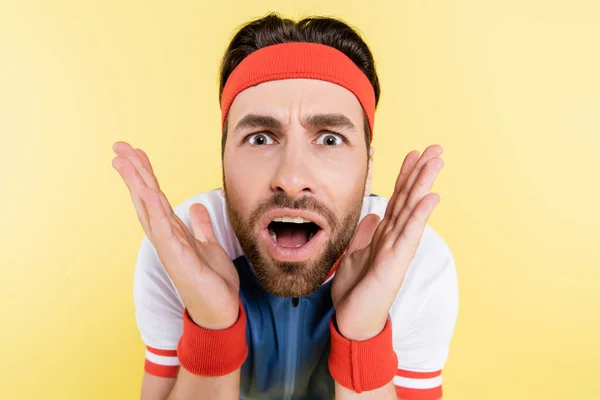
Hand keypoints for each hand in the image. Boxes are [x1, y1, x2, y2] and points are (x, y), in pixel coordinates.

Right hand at [112, 141, 239, 329]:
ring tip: (124, 161)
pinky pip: (164, 229)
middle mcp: (166, 237)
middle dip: (134, 171)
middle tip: (119, 146)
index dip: (145, 174)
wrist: (219, 311)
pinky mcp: (177, 258)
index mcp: (173, 232)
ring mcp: (168, 247)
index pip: (155, 197)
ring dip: (137, 184)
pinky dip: (155, 210)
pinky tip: (147, 192)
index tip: (135, 152)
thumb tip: (194, 207)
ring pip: (150, 209)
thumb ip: (201, 227)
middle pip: (146, 198)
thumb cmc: (211, 282)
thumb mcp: (209, 246)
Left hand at [331, 145, 443, 339]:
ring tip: (436, 161)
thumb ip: (364, 234)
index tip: (413, 154)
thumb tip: (373, 215)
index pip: (397, 198)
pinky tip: (431, 197)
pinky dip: (420, 215)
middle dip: (421, 172)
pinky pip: (409, 234)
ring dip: (424, 185)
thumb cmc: (355, 290)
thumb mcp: (354, 254)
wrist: (353, 320)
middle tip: (435, 148)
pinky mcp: (396, 262)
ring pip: (412, 210)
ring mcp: (397, 249)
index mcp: (384, 234)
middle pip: (409, 198)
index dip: (404, 175)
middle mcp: (394, 238)